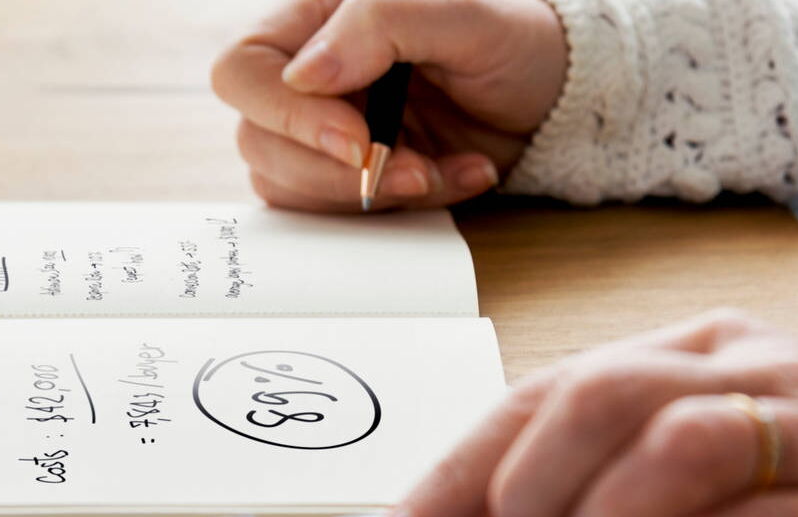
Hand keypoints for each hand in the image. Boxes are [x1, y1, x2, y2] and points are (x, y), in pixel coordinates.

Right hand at [211, 0, 567, 211]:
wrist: (554, 93)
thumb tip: (303, 75)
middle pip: (258, 142)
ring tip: (439, 170)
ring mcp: (323, 135)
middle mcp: (308, 81)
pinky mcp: (350, 180)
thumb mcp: (458, 12)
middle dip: (335, 172)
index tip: (356, 139)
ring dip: (371, 195)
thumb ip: (379, 24)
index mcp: (313, 24)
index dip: (285, 114)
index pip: (242, 71)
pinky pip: (339, 215)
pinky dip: (400, 210)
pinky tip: (451, 177)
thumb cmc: (511, 38)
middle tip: (410, 169)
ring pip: (290, 187)